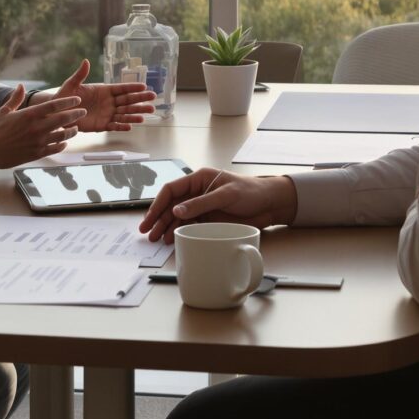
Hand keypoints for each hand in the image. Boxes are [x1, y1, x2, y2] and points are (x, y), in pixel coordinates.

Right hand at [0, 82, 87, 166]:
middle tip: (83, 112)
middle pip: (63, 119)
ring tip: (75, 128)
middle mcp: (36, 127)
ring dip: (72, 131)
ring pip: (62, 135)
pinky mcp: (37, 153)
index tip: (77, 100)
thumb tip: (21, 86)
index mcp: (30, 114)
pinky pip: (55, 148)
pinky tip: (64, 142)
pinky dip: (62, 144)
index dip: (68, 101)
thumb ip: (15, 98)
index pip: (54, 105)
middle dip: (76, 114)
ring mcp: (38, 141)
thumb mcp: (5, 111)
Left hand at [50, 58, 155, 131]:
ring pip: (124, 114)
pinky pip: (114, 126)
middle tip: (153, 98)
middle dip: (140, 99)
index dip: (132, 87)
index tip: (144, 86)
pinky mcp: (102, 125)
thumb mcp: (71, 84)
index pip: (121, 88)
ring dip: (135, 114)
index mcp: (103, 90)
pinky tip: (131, 126)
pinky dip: (122, 126)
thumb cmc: (65, 97)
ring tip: (146, 115)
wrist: (58, 113)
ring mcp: (106, 114)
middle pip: (127, 101)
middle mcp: (108, 102)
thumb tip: (86, 61)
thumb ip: (80, 74)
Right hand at [139, 167, 296, 243]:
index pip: (172, 190)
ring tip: (157, 239)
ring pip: (178, 217)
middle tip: (148, 232)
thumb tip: (177, 211)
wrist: (271, 204)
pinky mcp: (209, 220)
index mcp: (199, 179)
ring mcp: (202, 207)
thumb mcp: (226, 195)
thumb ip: (201, 203)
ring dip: (167, 227)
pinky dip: (180, 232)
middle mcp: (197, 192)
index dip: (158, 203)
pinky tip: (172, 239)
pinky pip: (190, 226)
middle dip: (158, 218)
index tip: (150, 217)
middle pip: (172, 205)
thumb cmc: (251, 192)